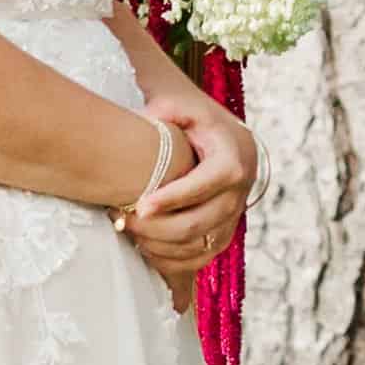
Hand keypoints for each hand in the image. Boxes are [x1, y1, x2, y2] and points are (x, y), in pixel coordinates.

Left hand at [126, 89, 256, 281]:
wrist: (214, 133)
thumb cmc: (190, 118)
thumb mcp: (180, 104)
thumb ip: (165, 109)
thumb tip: (147, 125)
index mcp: (234, 156)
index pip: (207, 184)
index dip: (173, 198)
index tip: (140, 205)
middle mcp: (241, 191)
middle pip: (202, 222)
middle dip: (159, 227)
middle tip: (123, 219)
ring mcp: (235, 216)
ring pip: (200, 245)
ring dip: (161, 246)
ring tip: (129, 230)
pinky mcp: (224, 232)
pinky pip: (201, 259)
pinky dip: (172, 261)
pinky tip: (144, 248)